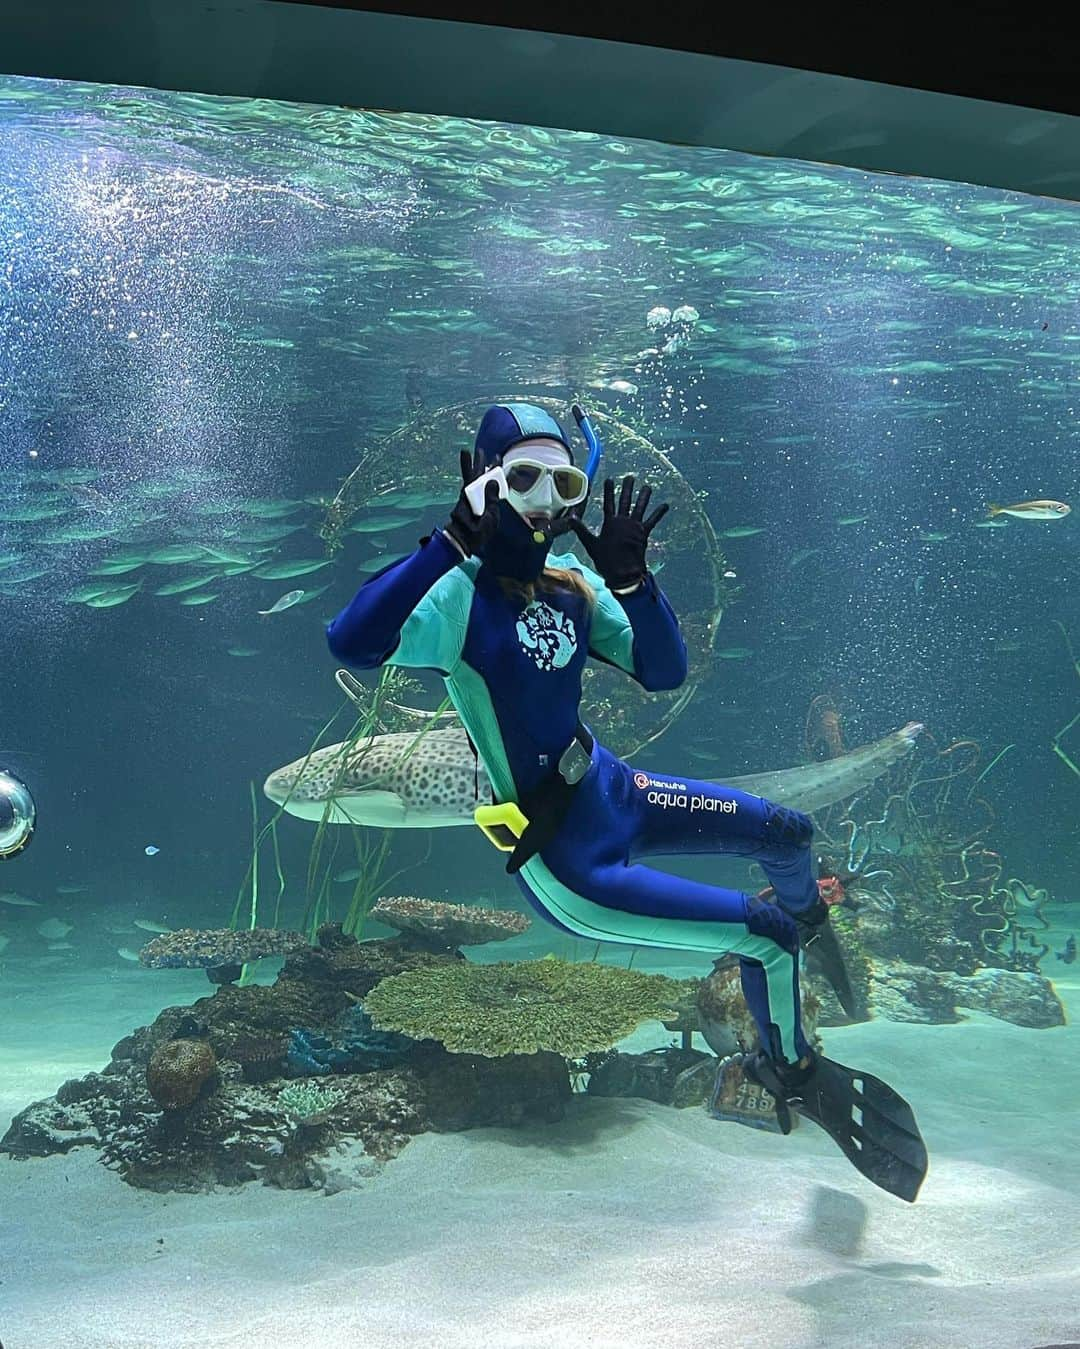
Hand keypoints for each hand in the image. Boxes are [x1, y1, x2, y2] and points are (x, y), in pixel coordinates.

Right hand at [443, 449, 501, 556]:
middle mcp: (484, 496)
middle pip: (488, 477)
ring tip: (477, 450)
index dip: (506, 479)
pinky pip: (466, 476)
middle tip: (496, 456)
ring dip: (477, 462)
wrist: (465, 538)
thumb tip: (492, 480)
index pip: (501, 488)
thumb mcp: (492, 515)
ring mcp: (474, 493)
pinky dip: (465, 465)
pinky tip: (465, 453)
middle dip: (492, 466)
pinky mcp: (464, 492)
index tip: (512, 471)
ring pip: (477, 474)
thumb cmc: (480, 531)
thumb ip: (492, 498)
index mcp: (493, 502)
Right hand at [563, 475, 668, 590]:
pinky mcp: (644, 533)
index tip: (610, 480)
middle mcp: (623, 521)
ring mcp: (635, 527)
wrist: (624, 572)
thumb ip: (581, 530)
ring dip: (644, 496)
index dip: (608, 491)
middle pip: (625, 501)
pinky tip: (665, 505)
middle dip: (627, 488)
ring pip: (640, 507)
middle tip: (630, 477)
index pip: (608, 503)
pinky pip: (653, 520)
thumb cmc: (606, 560)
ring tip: (648, 487)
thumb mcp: (591, 545)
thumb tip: (570, 518)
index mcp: (610, 523)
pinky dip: (659, 513)